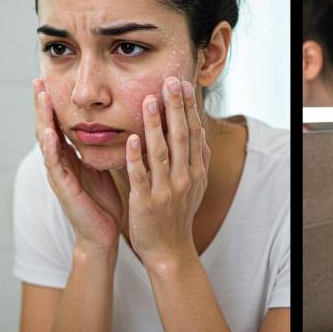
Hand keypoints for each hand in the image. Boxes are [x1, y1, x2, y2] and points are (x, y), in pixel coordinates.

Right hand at [33, 78, 123, 256]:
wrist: (102, 234)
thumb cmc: (103, 202)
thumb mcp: (102, 166)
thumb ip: (101, 147)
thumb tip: (113, 123)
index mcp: (71, 156)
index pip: (59, 123)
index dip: (55, 102)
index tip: (51, 77)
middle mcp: (61, 162)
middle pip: (47, 126)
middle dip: (42, 103)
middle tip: (38, 78)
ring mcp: (58, 174)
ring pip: (46, 140)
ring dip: (42, 118)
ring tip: (40, 96)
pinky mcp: (63, 188)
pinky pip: (55, 164)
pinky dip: (50, 147)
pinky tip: (50, 132)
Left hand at [124, 77, 209, 269]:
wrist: (169, 250)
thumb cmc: (178, 215)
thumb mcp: (195, 187)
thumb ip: (198, 160)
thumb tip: (200, 132)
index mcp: (195, 171)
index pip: (192, 132)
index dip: (188, 108)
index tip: (183, 84)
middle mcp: (184, 177)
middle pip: (180, 136)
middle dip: (175, 107)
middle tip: (170, 81)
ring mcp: (166, 190)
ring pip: (161, 152)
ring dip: (155, 125)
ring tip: (148, 101)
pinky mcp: (147, 202)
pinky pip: (141, 175)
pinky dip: (137, 157)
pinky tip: (132, 138)